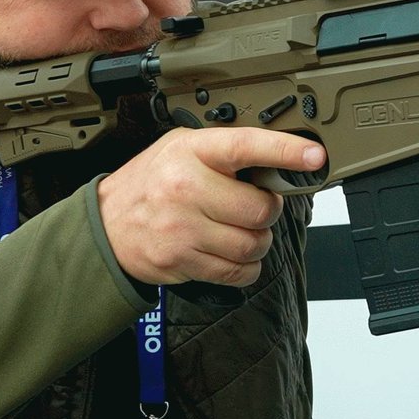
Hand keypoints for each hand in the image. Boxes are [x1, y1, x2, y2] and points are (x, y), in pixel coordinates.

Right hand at [97, 127, 323, 286]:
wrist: (103, 225)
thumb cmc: (151, 183)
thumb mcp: (182, 148)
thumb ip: (225, 150)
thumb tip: (281, 158)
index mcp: (191, 151)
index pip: (246, 146)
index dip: (286, 151)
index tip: (315, 157)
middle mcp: (186, 187)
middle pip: (261, 209)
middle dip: (269, 211)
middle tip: (255, 206)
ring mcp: (183, 228)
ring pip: (253, 244)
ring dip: (258, 241)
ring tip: (239, 230)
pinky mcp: (181, 261)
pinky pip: (238, 272)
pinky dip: (245, 267)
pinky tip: (230, 252)